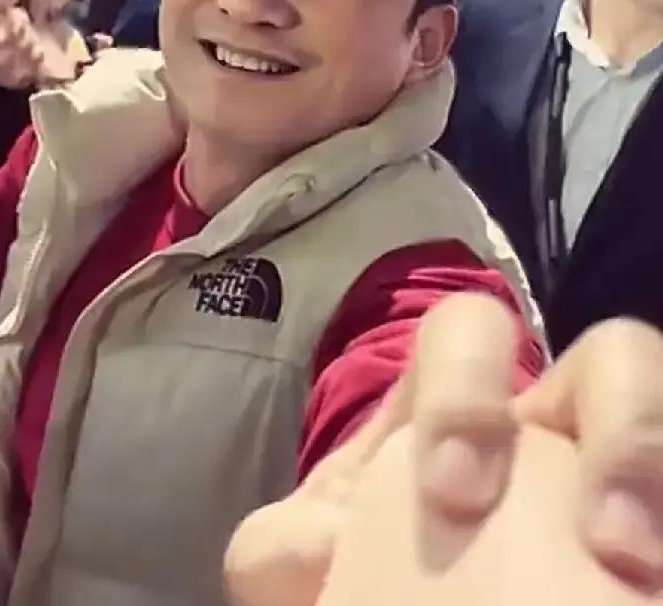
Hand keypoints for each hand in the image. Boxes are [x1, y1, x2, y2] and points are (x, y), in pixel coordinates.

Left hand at [225, 297, 662, 605]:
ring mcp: (608, 471)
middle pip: (617, 357)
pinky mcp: (646, 529)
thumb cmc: (351, 564)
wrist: (395, 603)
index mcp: (452, 403)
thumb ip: (282, 545)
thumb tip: (332, 552)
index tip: (454, 492)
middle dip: (624, 423)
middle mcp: (546, 422)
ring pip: (659, 405)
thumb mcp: (298, 555)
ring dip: (660, 460)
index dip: (468, 387)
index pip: (469, 329)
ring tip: (651, 566)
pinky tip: (659, 580)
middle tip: (610, 540)